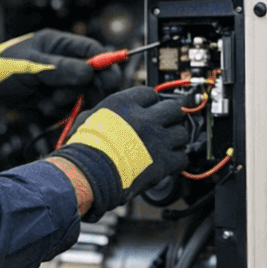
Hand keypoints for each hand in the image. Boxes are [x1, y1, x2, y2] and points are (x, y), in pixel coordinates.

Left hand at [0, 30, 123, 115]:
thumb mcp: (30, 66)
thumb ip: (61, 68)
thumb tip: (91, 71)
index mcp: (56, 43)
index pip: (91, 50)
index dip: (104, 64)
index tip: (109, 80)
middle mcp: (58, 60)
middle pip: (90, 74)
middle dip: (84, 87)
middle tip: (74, 97)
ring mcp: (53, 79)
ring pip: (78, 92)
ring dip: (67, 100)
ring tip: (49, 102)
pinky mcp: (47, 96)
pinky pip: (64, 105)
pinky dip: (57, 109)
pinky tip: (41, 107)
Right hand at [50, 87, 188, 220]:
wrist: (89, 174)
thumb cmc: (83, 150)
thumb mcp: (88, 119)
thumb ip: (105, 113)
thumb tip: (106, 114)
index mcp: (125, 104)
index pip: (150, 93)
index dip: (151, 103)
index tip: (150, 109)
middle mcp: (145, 118)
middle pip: (173, 108)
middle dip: (170, 116)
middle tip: (164, 125)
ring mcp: (158, 139)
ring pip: (182, 132)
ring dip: (175, 139)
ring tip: (165, 146)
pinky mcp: (164, 161)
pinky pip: (183, 157)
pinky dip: (176, 161)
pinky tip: (167, 163)